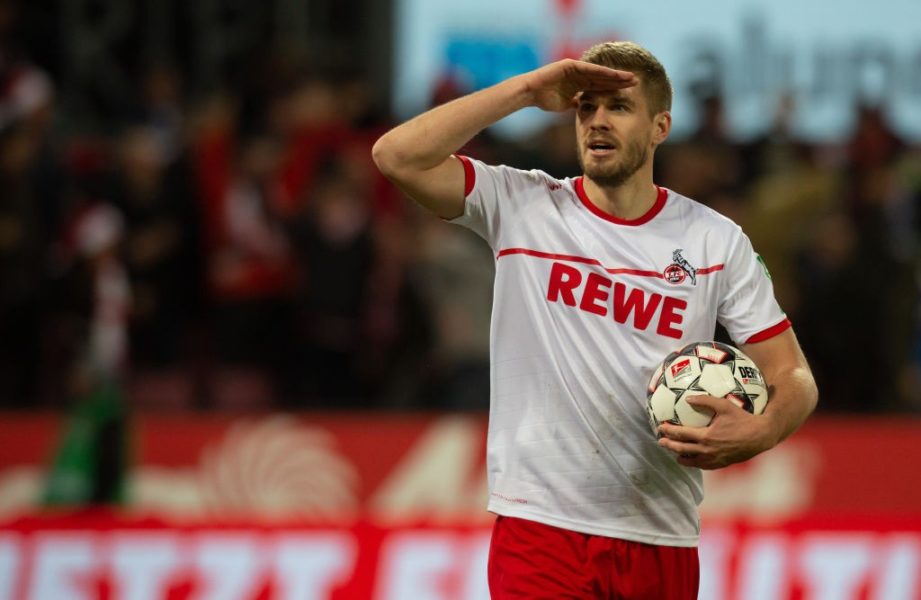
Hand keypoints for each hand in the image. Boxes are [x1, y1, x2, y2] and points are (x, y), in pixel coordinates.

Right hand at [521, 59, 637, 111]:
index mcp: (579, 84)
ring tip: (630, 78)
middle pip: (603, 78)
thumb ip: (575, 103)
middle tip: (636, 82)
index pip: (600, 86)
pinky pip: (589, 69)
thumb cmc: (544, 99)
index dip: (614, 88)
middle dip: (619, 80)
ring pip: (599, 73)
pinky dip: (602, 72)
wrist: (530, 92)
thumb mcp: (565, 104)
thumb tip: (582, 107)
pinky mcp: (571, 65)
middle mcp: (579, 74)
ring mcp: (575, 69)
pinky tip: (614, 74)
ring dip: (615, 75)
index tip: (628, 92)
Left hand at [656, 395, 778, 469]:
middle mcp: (707, 450)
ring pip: (690, 461)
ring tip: (673, 451)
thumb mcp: (724, 406)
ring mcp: (713, 459)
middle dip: (668, 445)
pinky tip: (690, 458)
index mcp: (706, 436)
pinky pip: (702, 466)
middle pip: (681, 449)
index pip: (681, 434)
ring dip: (679, 456)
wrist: (760, 437)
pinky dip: (693, 462)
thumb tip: (688, 398)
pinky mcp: (720, 464)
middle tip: (660, 441)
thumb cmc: (742, 419)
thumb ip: (705, 401)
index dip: (668, 431)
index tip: (660, 428)